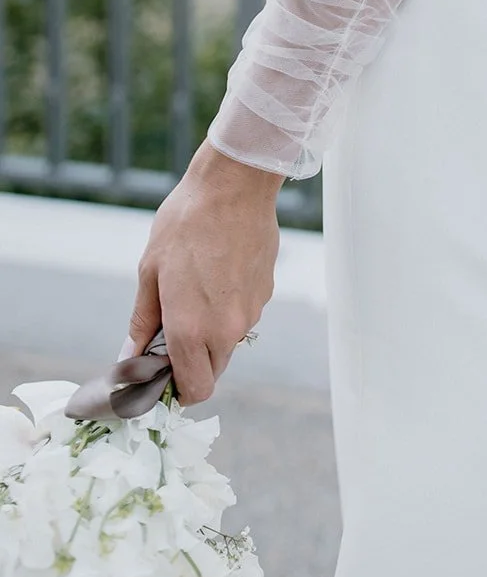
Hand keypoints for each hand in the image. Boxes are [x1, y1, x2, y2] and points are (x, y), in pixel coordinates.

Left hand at [128, 143, 281, 405]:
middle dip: (192, 361)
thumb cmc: (186, 223)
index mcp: (192, 329)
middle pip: (213, 371)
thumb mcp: (150, 271)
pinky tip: (216, 273)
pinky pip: (243, 315)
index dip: (177, 390)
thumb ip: (143, 321)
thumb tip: (131, 354)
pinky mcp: (265, 293)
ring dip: (211, 332)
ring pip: (229, 342)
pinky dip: (228, 308)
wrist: (234, 186)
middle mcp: (226, 329)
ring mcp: (251, 312)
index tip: (161, 373)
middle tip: (172, 329)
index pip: (194, 390)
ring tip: (195, 289)